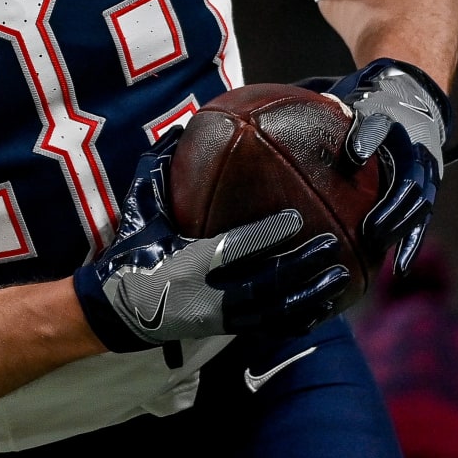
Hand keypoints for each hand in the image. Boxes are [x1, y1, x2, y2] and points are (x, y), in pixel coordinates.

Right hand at [72, 132, 350, 352]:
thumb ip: (162, 168)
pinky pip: (271, 328)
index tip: (296, 219)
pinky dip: (299, 319)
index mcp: (188, 260)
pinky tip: (323, 308)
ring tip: (340, 278)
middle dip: (301, 265)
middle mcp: (209, 292)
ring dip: (310, 294)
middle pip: (266, 282)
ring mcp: (221, 315)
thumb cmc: (132, 250)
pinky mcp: (228, 329)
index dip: (267, 236)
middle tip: (331, 246)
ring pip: (276, 309)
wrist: (118, 307)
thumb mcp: (141, 207)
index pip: (235, 247)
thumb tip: (184, 128)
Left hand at [330, 58, 450, 275]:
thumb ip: (363, 129)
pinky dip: (410, 244)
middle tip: (369, 233)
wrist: (408, 100)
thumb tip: (354, 155)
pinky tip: (399, 267)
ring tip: (376, 247)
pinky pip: (420, 223)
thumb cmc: (378, 106)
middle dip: (391, 215)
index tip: (362, 193)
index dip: (382, 186)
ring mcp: (426, 181)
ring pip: (418, 211)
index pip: (399, 169)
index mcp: (409, 142)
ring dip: (399, 231)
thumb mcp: (369, 109)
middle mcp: (423, 163)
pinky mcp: (423, 195)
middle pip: (412, 195)